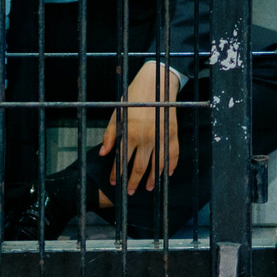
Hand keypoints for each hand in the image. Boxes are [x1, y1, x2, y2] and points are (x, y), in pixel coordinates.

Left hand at [99, 61, 183, 192]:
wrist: (156, 84)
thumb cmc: (133, 98)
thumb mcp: (117, 114)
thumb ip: (110, 134)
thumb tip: (104, 153)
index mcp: (130, 133)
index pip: (122, 159)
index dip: (116, 173)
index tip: (113, 182)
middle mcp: (146, 138)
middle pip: (139, 167)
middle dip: (133, 181)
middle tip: (129, 192)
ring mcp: (161, 137)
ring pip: (157, 165)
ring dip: (152, 179)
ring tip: (149, 188)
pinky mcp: (172, 134)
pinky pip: (172, 155)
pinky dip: (170, 166)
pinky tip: (167, 174)